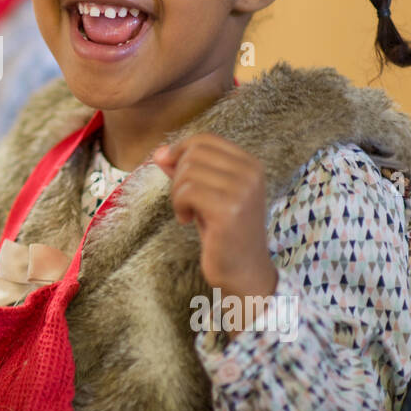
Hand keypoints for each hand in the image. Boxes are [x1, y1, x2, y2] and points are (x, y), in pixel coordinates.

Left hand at [153, 134, 277, 300]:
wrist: (243, 271)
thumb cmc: (222, 232)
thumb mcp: (205, 194)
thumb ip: (186, 170)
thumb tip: (160, 152)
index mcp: (250, 165)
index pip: (206, 139)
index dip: (180, 149)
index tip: (170, 169)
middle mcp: (251, 173)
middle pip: (194, 152)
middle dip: (178, 175)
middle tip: (183, 200)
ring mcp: (242, 190)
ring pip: (188, 172)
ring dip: (177, 193)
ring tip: (187, 212)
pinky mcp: (229, 209)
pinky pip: (187, 192)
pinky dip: (179, 206)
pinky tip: (187, 220)